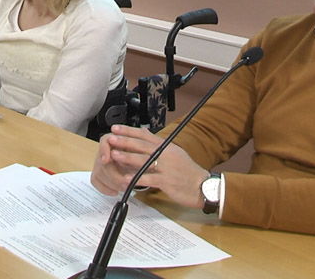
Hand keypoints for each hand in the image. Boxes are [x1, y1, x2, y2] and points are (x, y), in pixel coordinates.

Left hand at [90, 124, 209, 208]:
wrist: (203, 186)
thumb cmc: (188, 172)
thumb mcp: (176, 154)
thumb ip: (161, 148)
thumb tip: (146, 141)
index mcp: (167, 147)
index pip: (145, 135)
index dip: (130, 131)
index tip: (116, 128)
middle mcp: (166, 154)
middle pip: (142, 145)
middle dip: (125, 141)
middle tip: (110, 138)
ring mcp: (167, 167)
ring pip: (144, 160)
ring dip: (128, 157)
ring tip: (114, 155)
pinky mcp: (168, 181)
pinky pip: (150, 179)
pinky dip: (138, 179)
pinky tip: (127, 179)